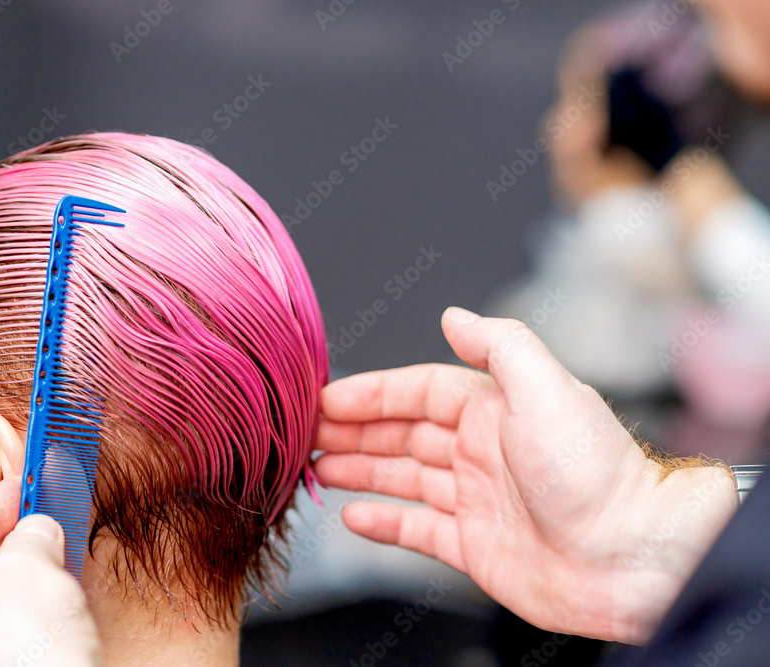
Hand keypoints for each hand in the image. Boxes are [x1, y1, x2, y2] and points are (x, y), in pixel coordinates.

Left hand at [0, 477, 101, 666]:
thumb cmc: (25, 652)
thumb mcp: (28, 566)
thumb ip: (29, 535)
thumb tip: (38, 530)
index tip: (20, 489)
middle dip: (5, 543)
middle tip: (42, 518)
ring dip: (23, 577)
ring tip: (59, 556)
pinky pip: (6, 639)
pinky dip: (32, 613)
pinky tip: (63, 603)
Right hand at [314, 307, 737, 643]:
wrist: (633, 560)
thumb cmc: (598, 474)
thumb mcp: (547, 390)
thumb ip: (498, 347)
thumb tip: (453, 315)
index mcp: (494, 410)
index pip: (419, 391)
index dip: (372, 394)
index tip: (329, 399)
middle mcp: (481, 451)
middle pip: (403, 434)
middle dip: (355, 431)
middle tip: (309, 434)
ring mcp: (476, 499)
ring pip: (403, 478)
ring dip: (360, 470)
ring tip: (318, 468)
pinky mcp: (476, 547)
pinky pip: (417, 530)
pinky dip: (384, 523)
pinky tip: (354, 516)